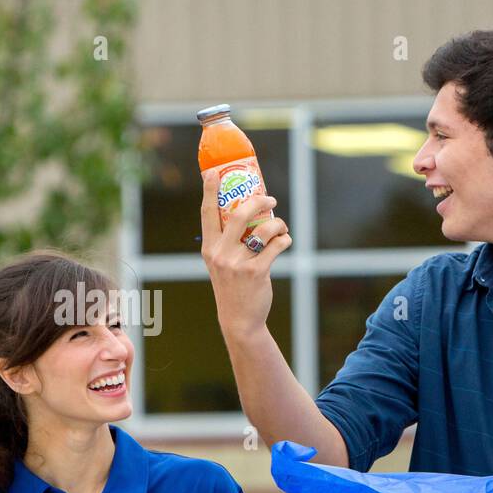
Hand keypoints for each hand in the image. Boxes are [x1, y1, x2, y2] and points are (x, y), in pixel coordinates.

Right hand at [200, 171, 291, 342]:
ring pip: (263, 229)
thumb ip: (227, 243)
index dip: (209, 190)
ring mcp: (238, 263)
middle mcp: (220, 253)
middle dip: (258, 200)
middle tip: (270, 198)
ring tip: (282, 227)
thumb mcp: (221, 264)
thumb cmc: (233, 287)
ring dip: (278, 223)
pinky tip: (286, 241)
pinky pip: (276, 246)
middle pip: (239, 213)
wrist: (239, 319)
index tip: (213, 172)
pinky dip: (285, 240)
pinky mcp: (257, 271)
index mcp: (209, 247)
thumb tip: (249, 215)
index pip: (207, 213)